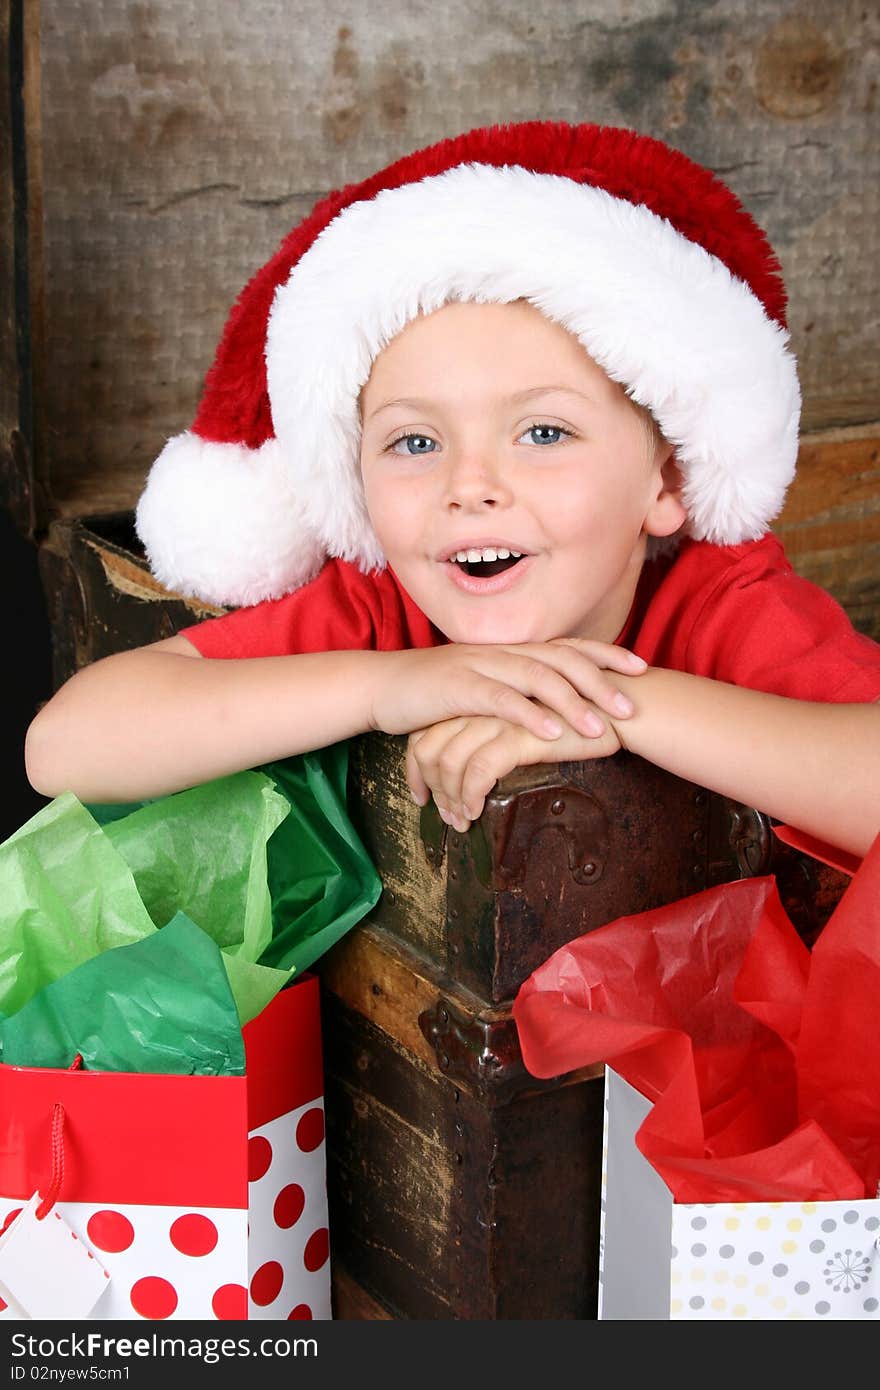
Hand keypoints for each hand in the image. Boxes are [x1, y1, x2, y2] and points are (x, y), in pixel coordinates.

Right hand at [370, 639, 645, 742]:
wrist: (382, 687)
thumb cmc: (435, 692)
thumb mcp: (482, 686)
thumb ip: (516, 690)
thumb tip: (553, 707)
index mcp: (511, 650)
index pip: (567, 646)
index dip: (606, 653)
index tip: (642, 667)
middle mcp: (501, 652)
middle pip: (561, 659)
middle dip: (601, 682)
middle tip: (632, 707)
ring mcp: (479, 666)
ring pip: (535, 678)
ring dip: (572, 702)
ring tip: (601, 727)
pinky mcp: (457, 688)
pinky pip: (498, 700)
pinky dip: (527, 715)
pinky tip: (551, 732)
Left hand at [406, 709, 622, 830]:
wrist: (621, 708)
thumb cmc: (579, 720)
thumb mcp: (527, 723)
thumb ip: (501, 734)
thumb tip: (477, 768)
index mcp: (480, 697)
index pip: (428, 732)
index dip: (418, 768)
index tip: (423, 796)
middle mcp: (482, 703)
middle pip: (429, 746)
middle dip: (429, 787)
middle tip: (441, 815)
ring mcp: (496, 717)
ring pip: (449, 760)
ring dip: (449, 797)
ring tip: (460, 821)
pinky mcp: (517, 734)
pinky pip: (477, 770)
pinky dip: (469, 796)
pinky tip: (474, 812)